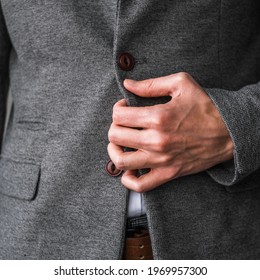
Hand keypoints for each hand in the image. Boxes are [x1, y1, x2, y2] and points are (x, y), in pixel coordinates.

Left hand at [108, 72, 233, 191]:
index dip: (117, 109)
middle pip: (115, 137)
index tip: (125, 107)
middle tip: (123, 124)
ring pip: (121, 161)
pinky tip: (130, 168)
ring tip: (120, 144)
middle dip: (114, 127)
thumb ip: (151, 84)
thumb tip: (128, 84)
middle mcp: (157, 140)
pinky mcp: (168, 174)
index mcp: (158, 117)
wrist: (228, 133)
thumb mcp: (181, 84)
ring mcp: (161, 160)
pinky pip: (140, 185)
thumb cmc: (205, 107)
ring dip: (114, 151)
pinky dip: (128, 179)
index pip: (119, 116)